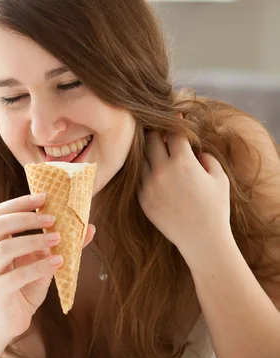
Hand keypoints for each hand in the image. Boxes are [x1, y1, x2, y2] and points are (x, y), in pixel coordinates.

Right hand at [0, 193, 94, 339]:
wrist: (9, 320)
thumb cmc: (25, 285)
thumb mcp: (45, 260)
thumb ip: (63, 244)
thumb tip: (90, 227)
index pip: (0, 213)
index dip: (20, 203)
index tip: (44, 196)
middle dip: (25, 217)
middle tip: (51, 217)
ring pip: (4, 249)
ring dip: (33, 240)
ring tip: (58, 238)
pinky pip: (16, 276)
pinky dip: (39, 267)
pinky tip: (58, 262)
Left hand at [137, 126, 230, 257]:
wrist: (202, 241)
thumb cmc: (216, 208)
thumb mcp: (219, 178)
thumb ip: (206, 157)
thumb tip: (193, 149)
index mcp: (183, 163)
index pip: (173, 131)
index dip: (176, 121)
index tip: (177, 116)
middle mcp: (162, 171)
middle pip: (151, 138)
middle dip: (158, 132)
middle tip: (163, 131)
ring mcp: (148, 185)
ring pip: (140, 156)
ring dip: (147, 150)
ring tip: (155, 148)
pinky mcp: (141, 199)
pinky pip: (137, 176)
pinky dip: (144, 169)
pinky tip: (151, 168)